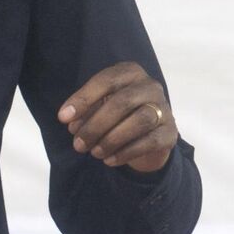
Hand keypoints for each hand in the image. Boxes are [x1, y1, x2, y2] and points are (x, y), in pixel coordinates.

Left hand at [58, 61, 176, 173]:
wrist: (150, 136)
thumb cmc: (119, 116)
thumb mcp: (100, 108)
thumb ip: (86, 112)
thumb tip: (71, 123)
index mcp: (130, 73)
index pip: (106, 80)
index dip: (83, 99)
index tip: (63, 118)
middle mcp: (150, 86)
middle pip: (122, 102)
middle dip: (96, 125)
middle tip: (78, 144)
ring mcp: (164, 108)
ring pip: (139, 121)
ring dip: (111, 139)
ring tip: (94, 153)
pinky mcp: (170, 132)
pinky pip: (150, 141)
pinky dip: (126, 152)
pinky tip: (109, 160)